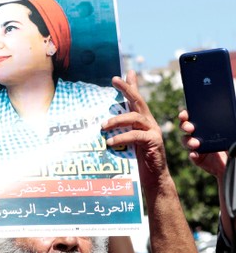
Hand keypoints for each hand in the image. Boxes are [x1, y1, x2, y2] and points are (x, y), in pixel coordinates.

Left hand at [103, 70, 166, 186]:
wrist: (154, 179)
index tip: (121, 74)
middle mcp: (149, 123)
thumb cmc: (137, 161)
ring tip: (103, 126)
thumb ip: (118, 132)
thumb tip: (99, 125)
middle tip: (115, 79)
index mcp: (141, 121)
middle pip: (138, 101)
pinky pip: (136, 135)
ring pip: (135, 117)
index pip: (136, 100)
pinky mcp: (154, 142)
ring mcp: (153, 131)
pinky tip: (111, 142)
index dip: (130, 85)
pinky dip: (122, 137)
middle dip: (127, 88)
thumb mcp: (125, 143)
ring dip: (117, 120)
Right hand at [179, 109, 227, 179]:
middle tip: (190, 128)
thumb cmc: (233, 146)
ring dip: (188, 141)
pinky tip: (195, 154)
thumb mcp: (232, 134)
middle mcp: (199, 135)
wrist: (234, 162)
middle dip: (184, 126)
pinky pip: (192, 155)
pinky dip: (192, 155)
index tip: (184, 114)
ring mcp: (196, 146)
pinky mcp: (197, 158)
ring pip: (186, 141)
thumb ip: (229, 126)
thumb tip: (229, 118)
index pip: (192, 117)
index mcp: (206, 126)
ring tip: (196, 144)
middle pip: (185, 127)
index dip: (185, 115)